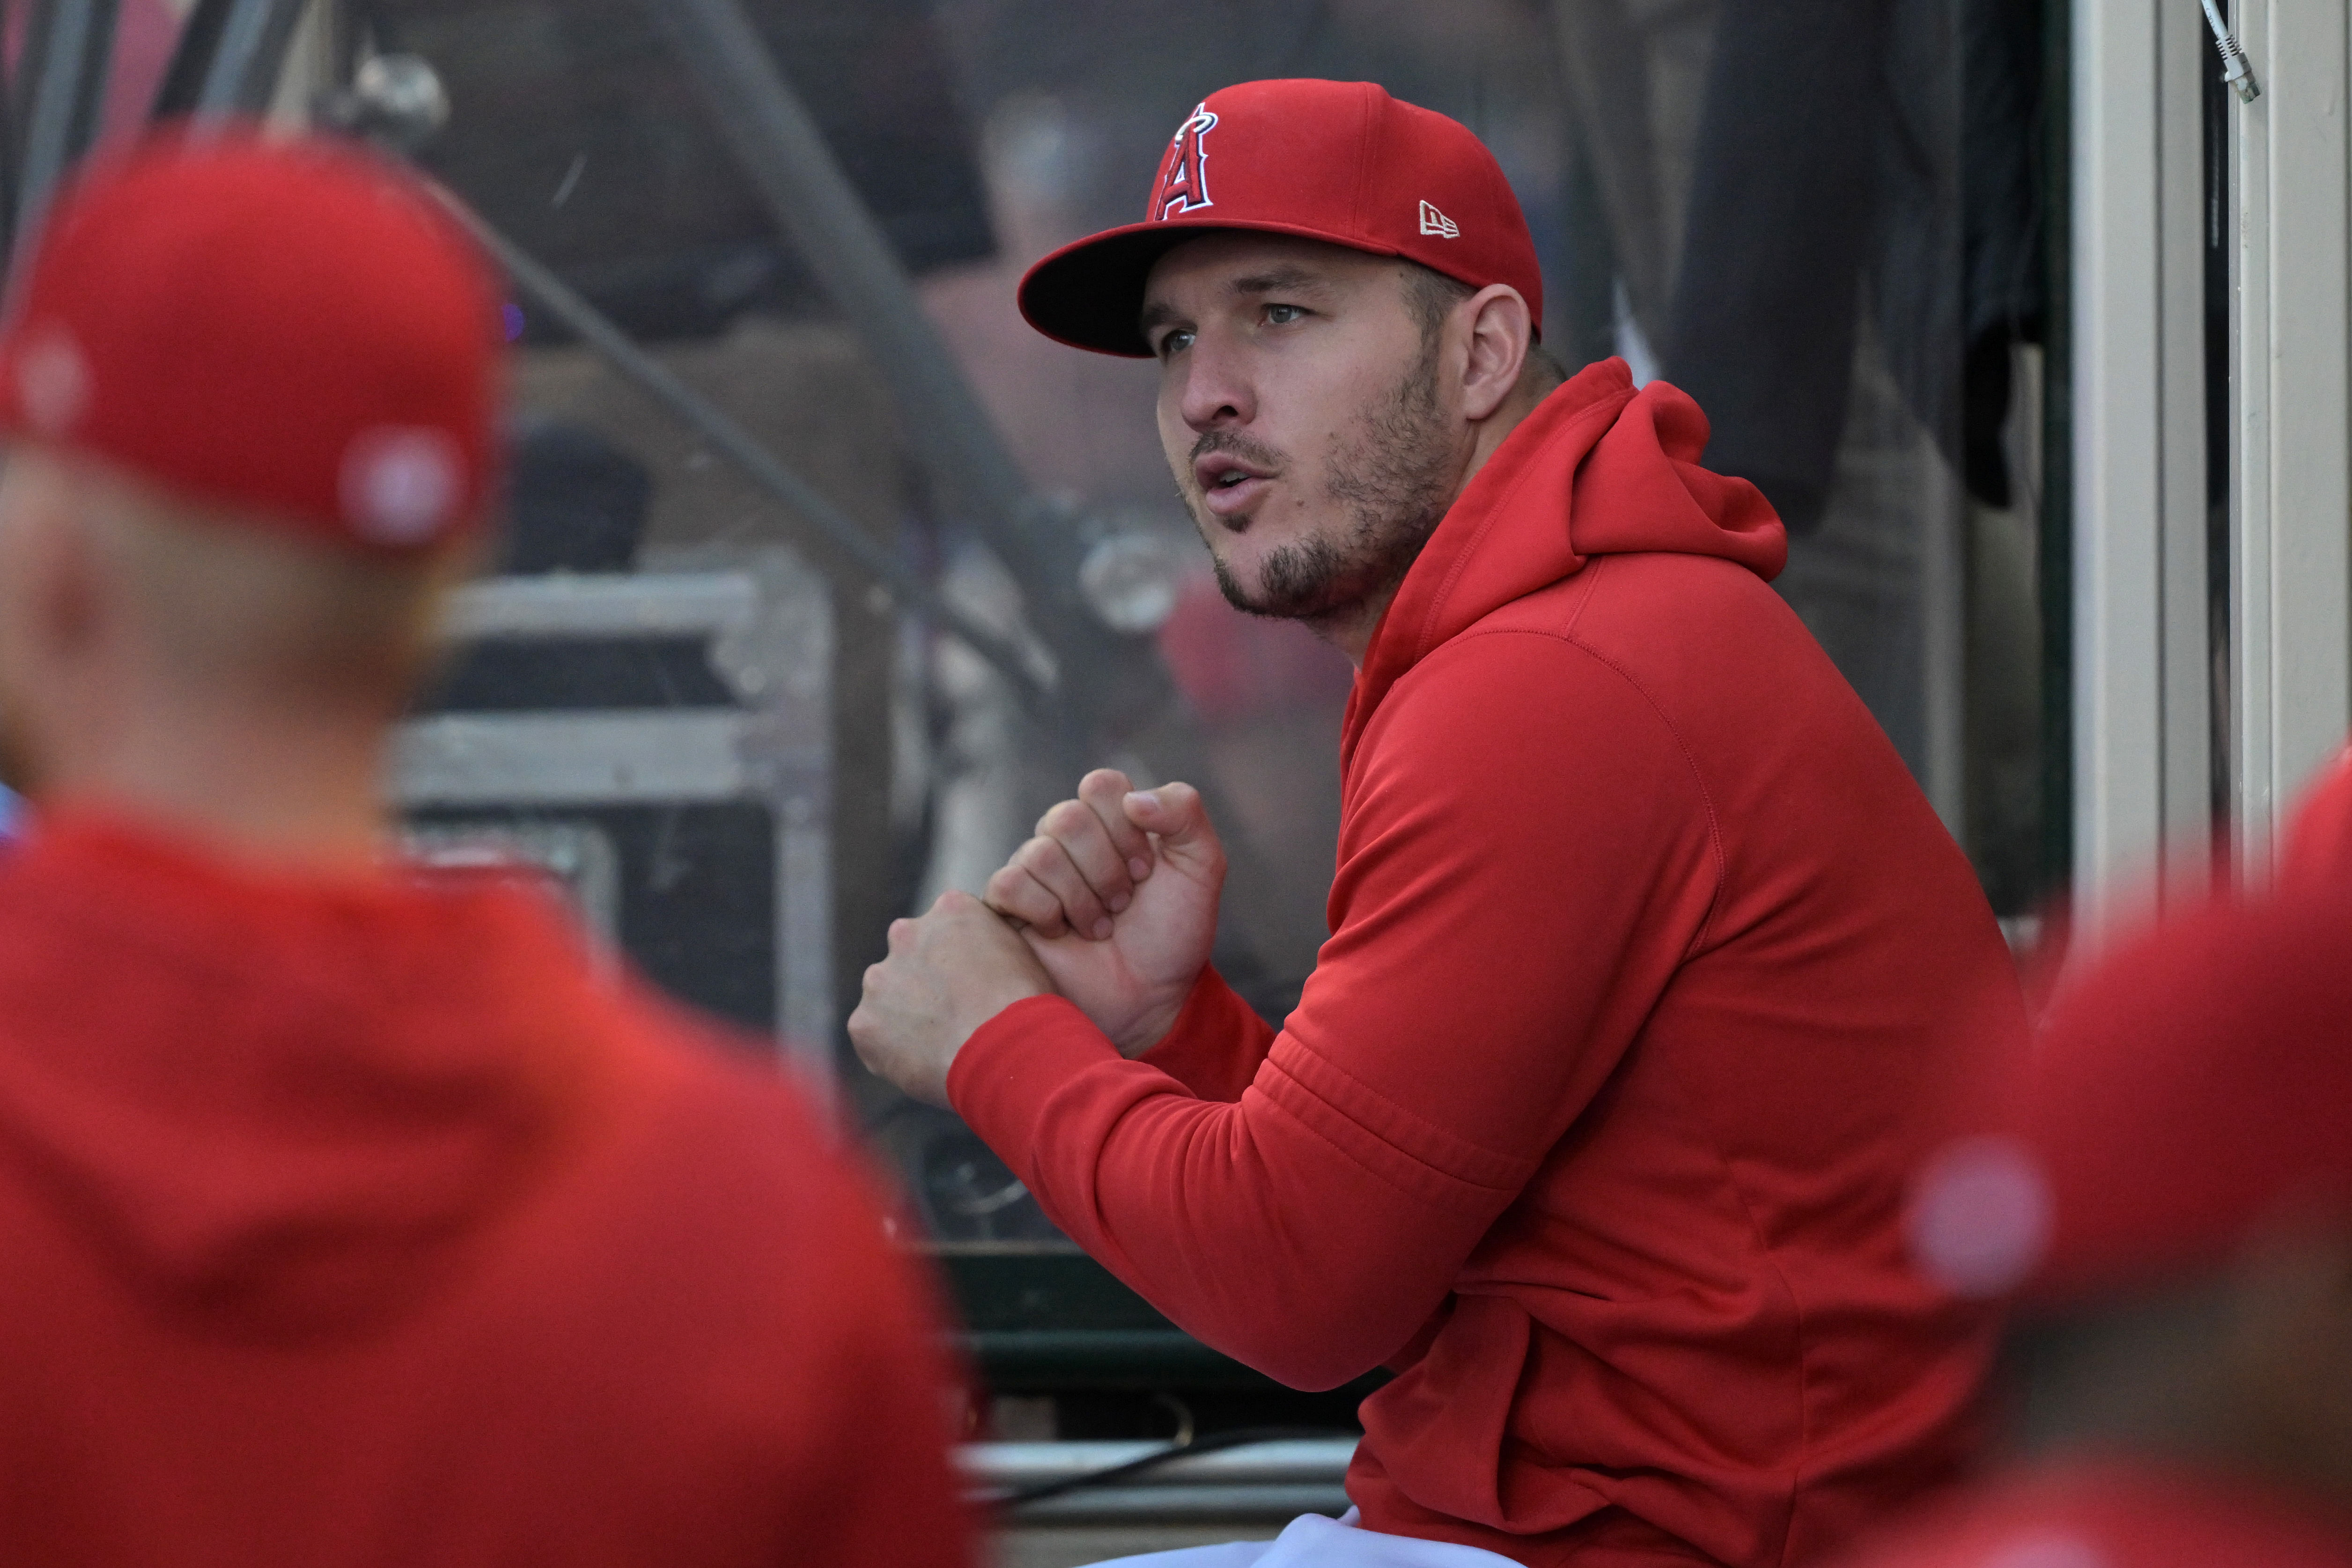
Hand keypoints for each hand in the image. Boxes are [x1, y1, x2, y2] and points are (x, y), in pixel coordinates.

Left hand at [849, 891, 1052, 1105]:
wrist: (1009, 1050)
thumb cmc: (1027, 1006)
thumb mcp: (1019, 951)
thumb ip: (986, 942)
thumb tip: (974, 957)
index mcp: (951, 908)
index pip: (944, 929)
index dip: (958, 961)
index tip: (972, 985)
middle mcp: (907, 933)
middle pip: (909, 957)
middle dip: (924, 983)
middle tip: (954, 1016)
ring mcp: (880, 978)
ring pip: (887, 997)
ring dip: (906, 1015)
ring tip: (944, 1045)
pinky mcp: (863, 1022)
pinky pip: (875, 1037)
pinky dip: (893, 1051)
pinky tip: (928, 1063)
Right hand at [984, 770, 1223, 1055]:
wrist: (1152, 999)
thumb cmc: (1173, 933)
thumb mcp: (1202, 867)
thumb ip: (1184, 812)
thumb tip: (1133, 799)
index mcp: (1110, 819)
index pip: (1101, 785)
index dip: (1126, 829)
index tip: (1147, 871)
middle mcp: (1067, 838)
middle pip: (1067, 817)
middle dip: (1106, 870)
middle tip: (1124, 904)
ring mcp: (1034, 871)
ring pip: (1039, 853)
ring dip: (1082, 899)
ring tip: (1100, 927)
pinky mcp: (1008, 908)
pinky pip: (1009, 884)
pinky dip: (1045, 912)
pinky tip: (1063, 932)